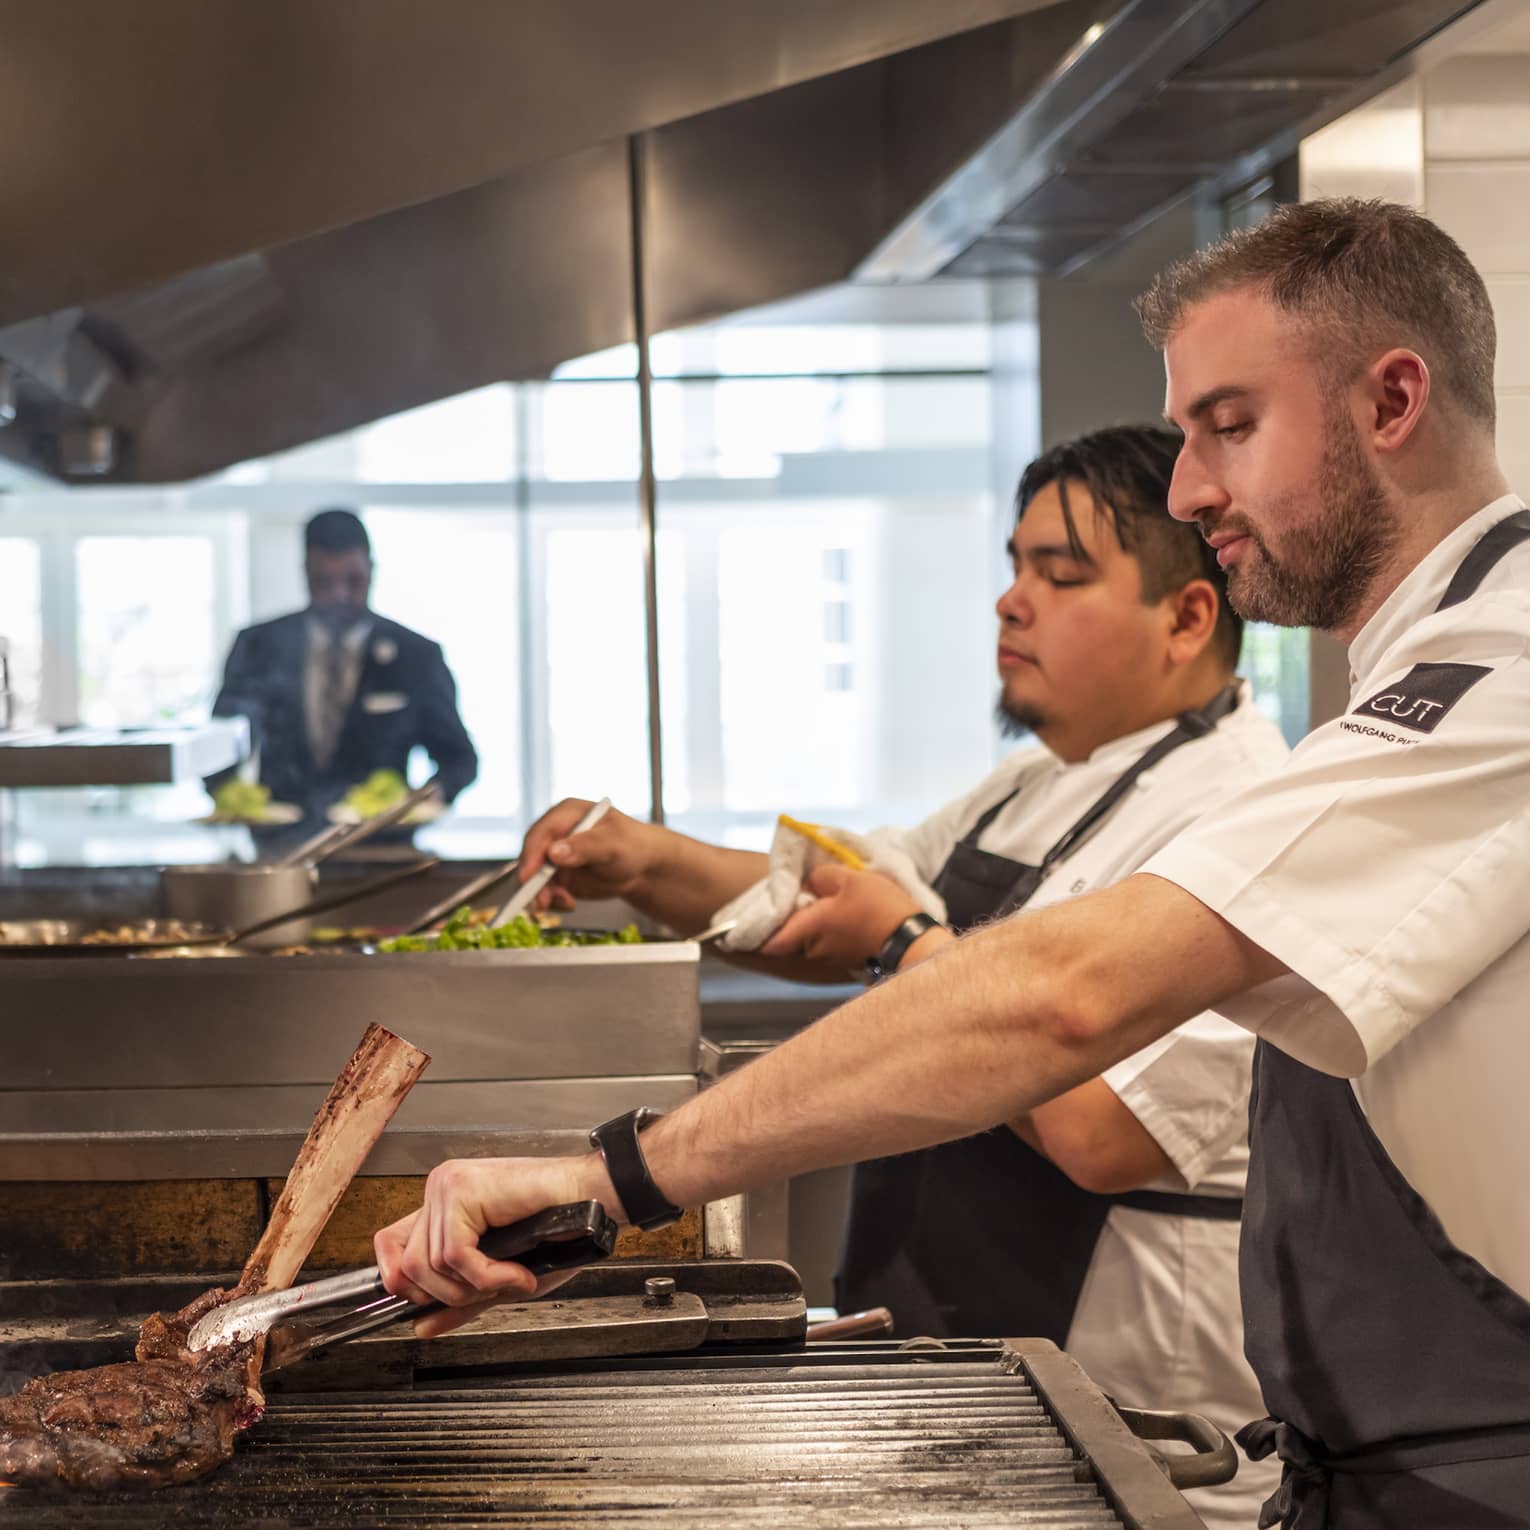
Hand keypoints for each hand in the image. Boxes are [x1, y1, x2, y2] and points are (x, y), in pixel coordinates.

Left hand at [373, 1152, 621, 1337]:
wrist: (592, 1201)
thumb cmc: (559, 1230)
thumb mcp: (502, 1278)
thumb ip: (462, 1300)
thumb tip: (422, 1326)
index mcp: (445, 1207)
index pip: (389, 1244)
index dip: (397, 1283)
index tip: (422, 1306)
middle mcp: (441, 1192)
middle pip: (406, 1266)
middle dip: (449, 1295)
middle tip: (492, 1291)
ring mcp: (449, 1187)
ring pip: (428, 1265)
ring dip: (474, 1287)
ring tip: (512, 1279)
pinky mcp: (463, 1190)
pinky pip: (455, 1255)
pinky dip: (487, 1276)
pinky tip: (517, 1273)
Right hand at [517, 799, 656, 910]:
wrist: (643, 867)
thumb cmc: (633, 845)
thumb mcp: (614, 843)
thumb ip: (585, 846)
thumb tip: (554, 852)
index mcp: (567, 814)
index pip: (541, 833)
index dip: (531, 855)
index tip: (528, 877)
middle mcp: (555, 834)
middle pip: (532, 857)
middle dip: (535, 881)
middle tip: (543, 901)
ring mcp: (555, 856)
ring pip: (535, 878)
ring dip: (544, 894)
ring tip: (566, 902)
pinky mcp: (558, 876)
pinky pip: (545, 891)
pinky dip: (553, 901)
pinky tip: (570, 903)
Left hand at [758, 863, 920, 967]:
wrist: (912, 940)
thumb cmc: (879, 907)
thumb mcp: (849, 878)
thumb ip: (820, 876)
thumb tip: (807, 882)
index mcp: (810, 927)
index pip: (772, 940)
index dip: (761, 932)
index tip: (758, 921)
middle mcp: (815, 949)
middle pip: (795, 934)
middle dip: (799, 917)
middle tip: (810, 895)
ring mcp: (833, 959)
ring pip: (814, 939)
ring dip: (819, 924)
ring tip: (836, 902)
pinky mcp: (850, 961)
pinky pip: (832, 944)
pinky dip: (835, 932)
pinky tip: (850, 916)